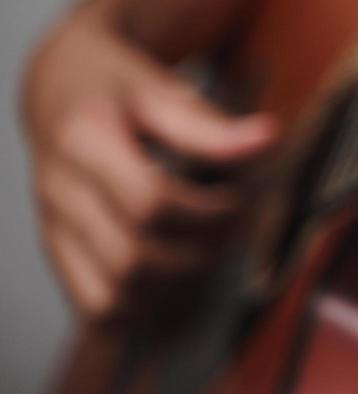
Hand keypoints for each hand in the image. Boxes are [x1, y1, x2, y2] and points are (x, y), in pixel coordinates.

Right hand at [21, 10, 275, 320]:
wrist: (60, 84)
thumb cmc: (116, 85)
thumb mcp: (159, 87)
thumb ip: (208, 124)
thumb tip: (268, 139)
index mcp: (83, 142)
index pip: (149, 202)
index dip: (207, 212)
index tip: (239, 200)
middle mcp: (59, 191)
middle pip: (131, 257)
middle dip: (197, 252)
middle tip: (232, 230)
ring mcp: (53, 225)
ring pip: (111, 293)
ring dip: (172, 286)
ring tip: (205, 251)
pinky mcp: (57, 249)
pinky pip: (91, 305)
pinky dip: (137, 309)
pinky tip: (171, 284)